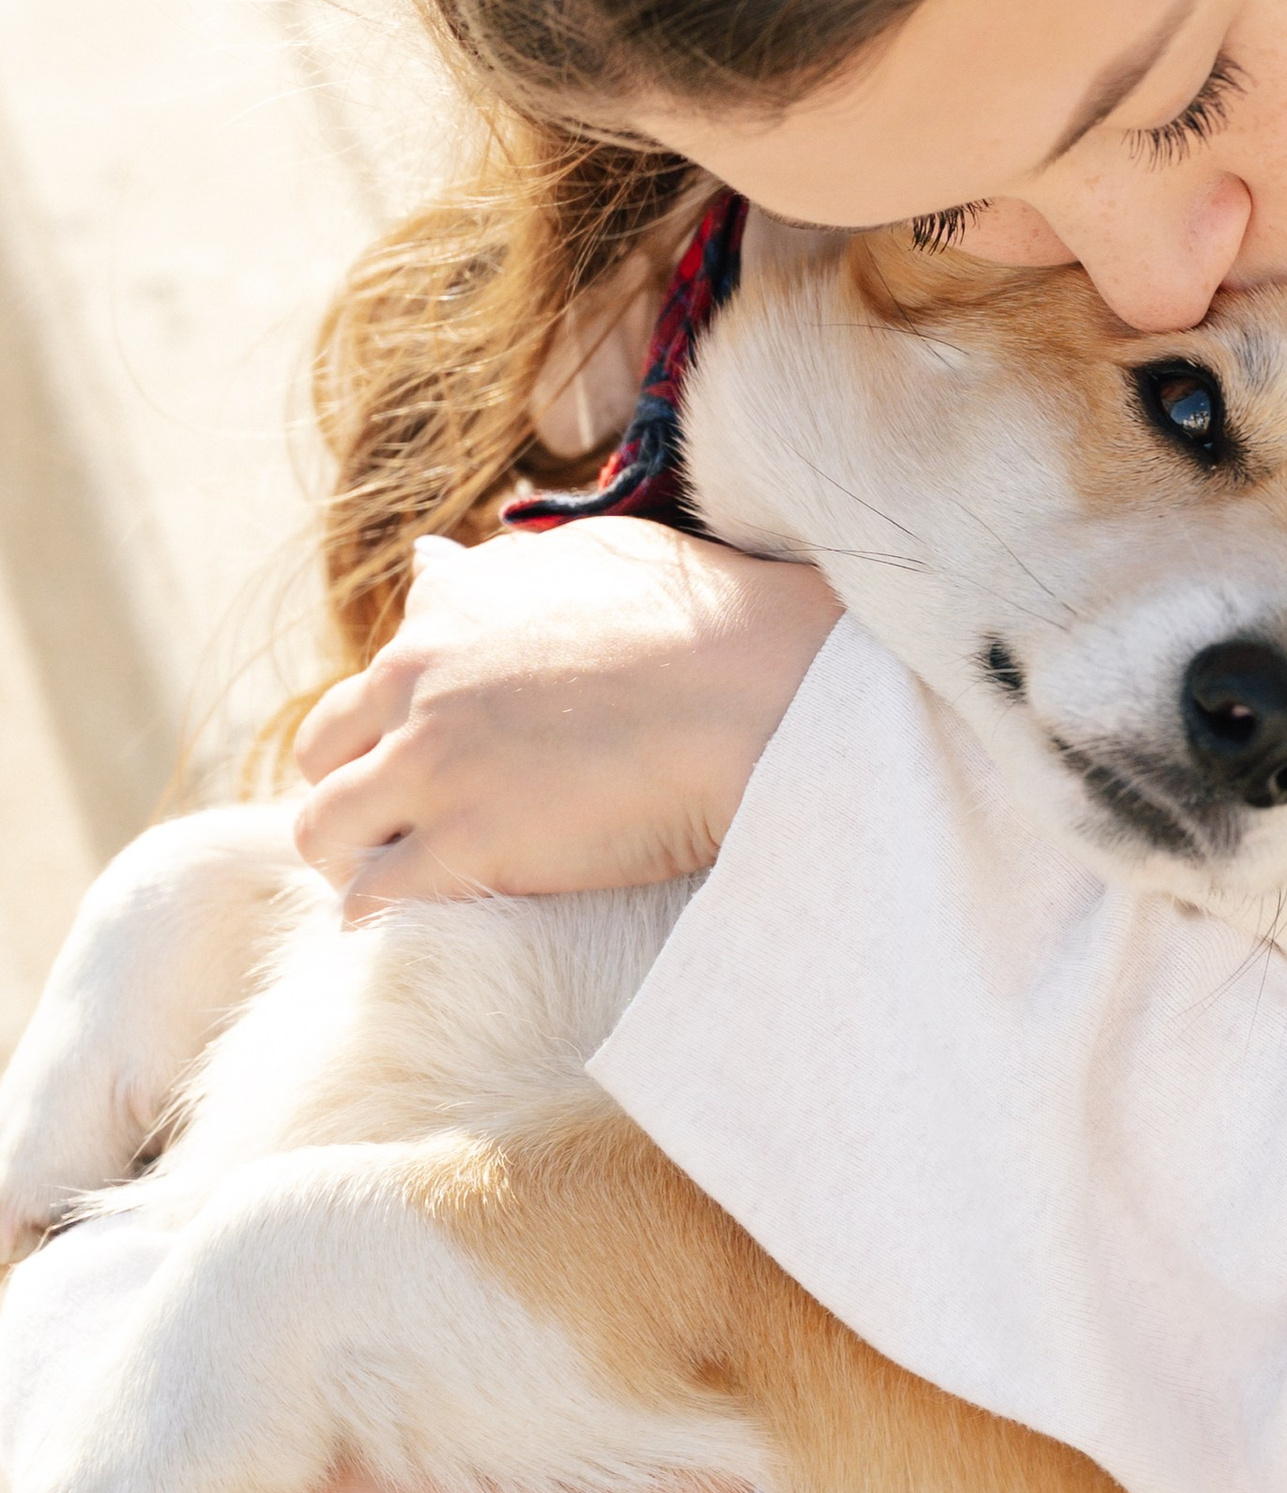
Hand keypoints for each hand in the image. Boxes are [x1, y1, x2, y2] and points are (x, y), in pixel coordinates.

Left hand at [293, 521, 839, 915]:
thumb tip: (428, 560)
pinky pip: (373, 901)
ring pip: (324, 834)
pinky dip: (382, 920)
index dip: (381, 744)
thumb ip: (493, 573)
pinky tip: (417, 932)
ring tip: (408, 890)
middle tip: (405, 839)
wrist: (762, 691)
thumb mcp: (585, 562)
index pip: (357, 694)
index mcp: (443, 619)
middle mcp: (415, 687)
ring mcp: (434, 769)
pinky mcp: (466, 846)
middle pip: (319, 763)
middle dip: (352, 802)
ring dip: (356, 863)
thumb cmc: (701, 619)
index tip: (420, 777)